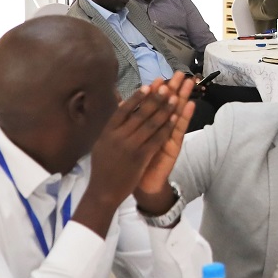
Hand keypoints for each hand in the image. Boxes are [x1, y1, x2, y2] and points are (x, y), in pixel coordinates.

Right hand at [83, 78, 192, 226]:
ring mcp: (130, 147)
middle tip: (168, 85)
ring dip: (165, 110)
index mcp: (107, 132)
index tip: (148, 86)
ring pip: (151, 124)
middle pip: (140, 114)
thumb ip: (113, 124)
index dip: (137, 97)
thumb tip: (120, 103)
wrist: (103, 191)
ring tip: (175, 98)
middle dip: (156, 98)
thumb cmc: (103, 166)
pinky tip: (175, 119)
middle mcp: (118, 137)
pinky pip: (157, 139)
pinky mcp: (141, 158)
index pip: (123, 110)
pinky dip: (166, 128)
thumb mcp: (102, 143)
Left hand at [134, 74, 196, 203]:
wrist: (141, 185)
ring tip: (189, 83)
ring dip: (183, 97)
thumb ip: (127, 120)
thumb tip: (120, 102)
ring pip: (177, 113)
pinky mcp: (174, 146)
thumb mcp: (128, 139)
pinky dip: (185, 117)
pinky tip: (190, 105)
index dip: (157, 91)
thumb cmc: (133, 162)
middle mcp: (161, 128)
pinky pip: (179, 130)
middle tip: (180, 73)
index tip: (159, 76)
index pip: (155, 104)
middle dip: (174, 88)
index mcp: (149, 125)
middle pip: (168, 104)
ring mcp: (169, 136)